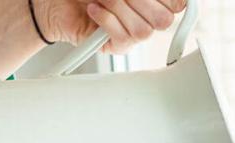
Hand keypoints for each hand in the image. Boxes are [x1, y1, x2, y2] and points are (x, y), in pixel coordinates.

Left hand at [37, 0, 186, 53]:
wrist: (56, 1)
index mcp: (153, 0)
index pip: (178, 4)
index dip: (170, 0)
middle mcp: (146, 18)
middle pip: (164, 19)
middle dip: (140, 1)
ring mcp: (131, 34)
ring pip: (143, 30)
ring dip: (119, 7)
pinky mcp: (114, 47)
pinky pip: (122, 38)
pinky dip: (106, 19)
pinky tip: (94, 9)